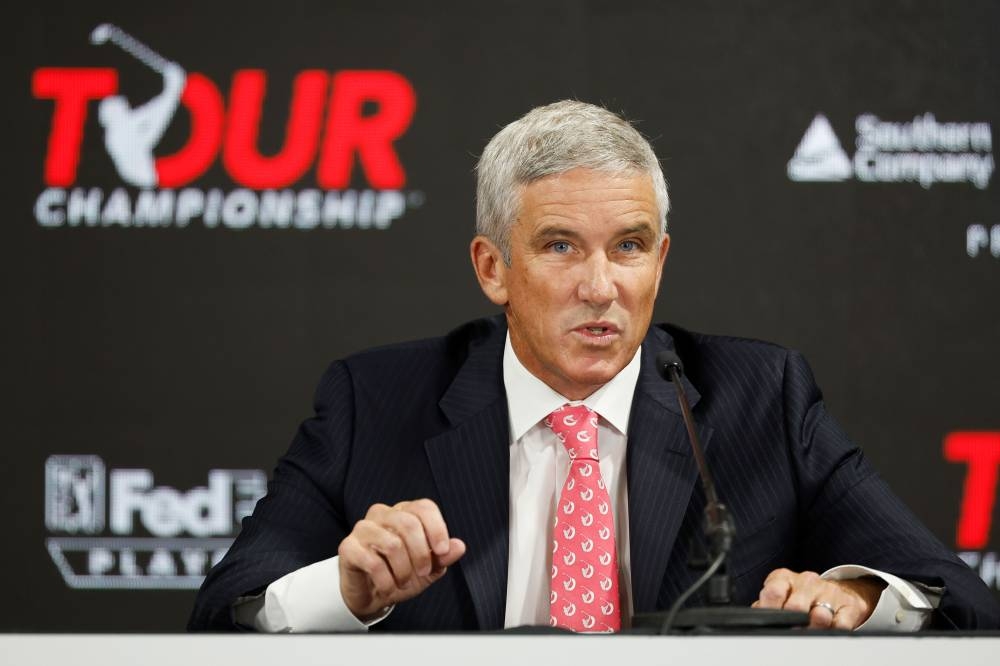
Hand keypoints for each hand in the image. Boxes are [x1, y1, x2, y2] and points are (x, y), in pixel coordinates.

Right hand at [338, 499, 465, 620]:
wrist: (370, 594)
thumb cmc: (399, 574)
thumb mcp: (428, 569)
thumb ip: (443, 556)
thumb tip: (459, 546)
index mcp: (404, 513)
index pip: (424, 507)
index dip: (437, 528)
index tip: (441, 551)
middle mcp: (382, 514)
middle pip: (409, 524)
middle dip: (421, 554)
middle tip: (423, 573)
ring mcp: (363, 528)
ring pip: (392, 544)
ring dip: (403, 571)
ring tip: (403, 582)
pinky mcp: (348, 547)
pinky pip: (373, 562)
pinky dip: (386, 581)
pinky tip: (388, 587)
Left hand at [752, 568, 885, 629]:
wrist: (839, 592)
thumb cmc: (801, 597)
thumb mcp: (780, 595)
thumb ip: (766, 605)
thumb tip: (757, 616)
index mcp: (784, 578)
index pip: (773, 591)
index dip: (770, 609)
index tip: (771, 621)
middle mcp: (807, 582)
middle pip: (796, 607)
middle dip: (792, 623)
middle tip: (791, 632)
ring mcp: (829, 593)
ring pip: (820, 616)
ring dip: (813, 629)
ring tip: (809, 632)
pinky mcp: (849, 606)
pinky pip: (841, 625)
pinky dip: (833, 631)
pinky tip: (828, 631)